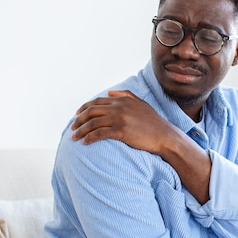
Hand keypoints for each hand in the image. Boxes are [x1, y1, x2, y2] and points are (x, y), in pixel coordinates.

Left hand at [70, 89, 211, 204]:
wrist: (165, 136)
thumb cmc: (153, 122)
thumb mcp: (141, 104)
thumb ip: (125, 95)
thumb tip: (109, 94)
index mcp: (122, 100)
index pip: (97, 102)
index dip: (84, 108)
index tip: (77, 115)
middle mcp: (119, 108)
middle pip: (91, 111)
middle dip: (78, 120)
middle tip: (72, 128)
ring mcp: (120, 119)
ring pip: (93, 123)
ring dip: (81, 130)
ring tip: (74, 137)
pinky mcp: (121, 131)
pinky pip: (99, 134)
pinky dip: (89, 138)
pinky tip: (85, 142)